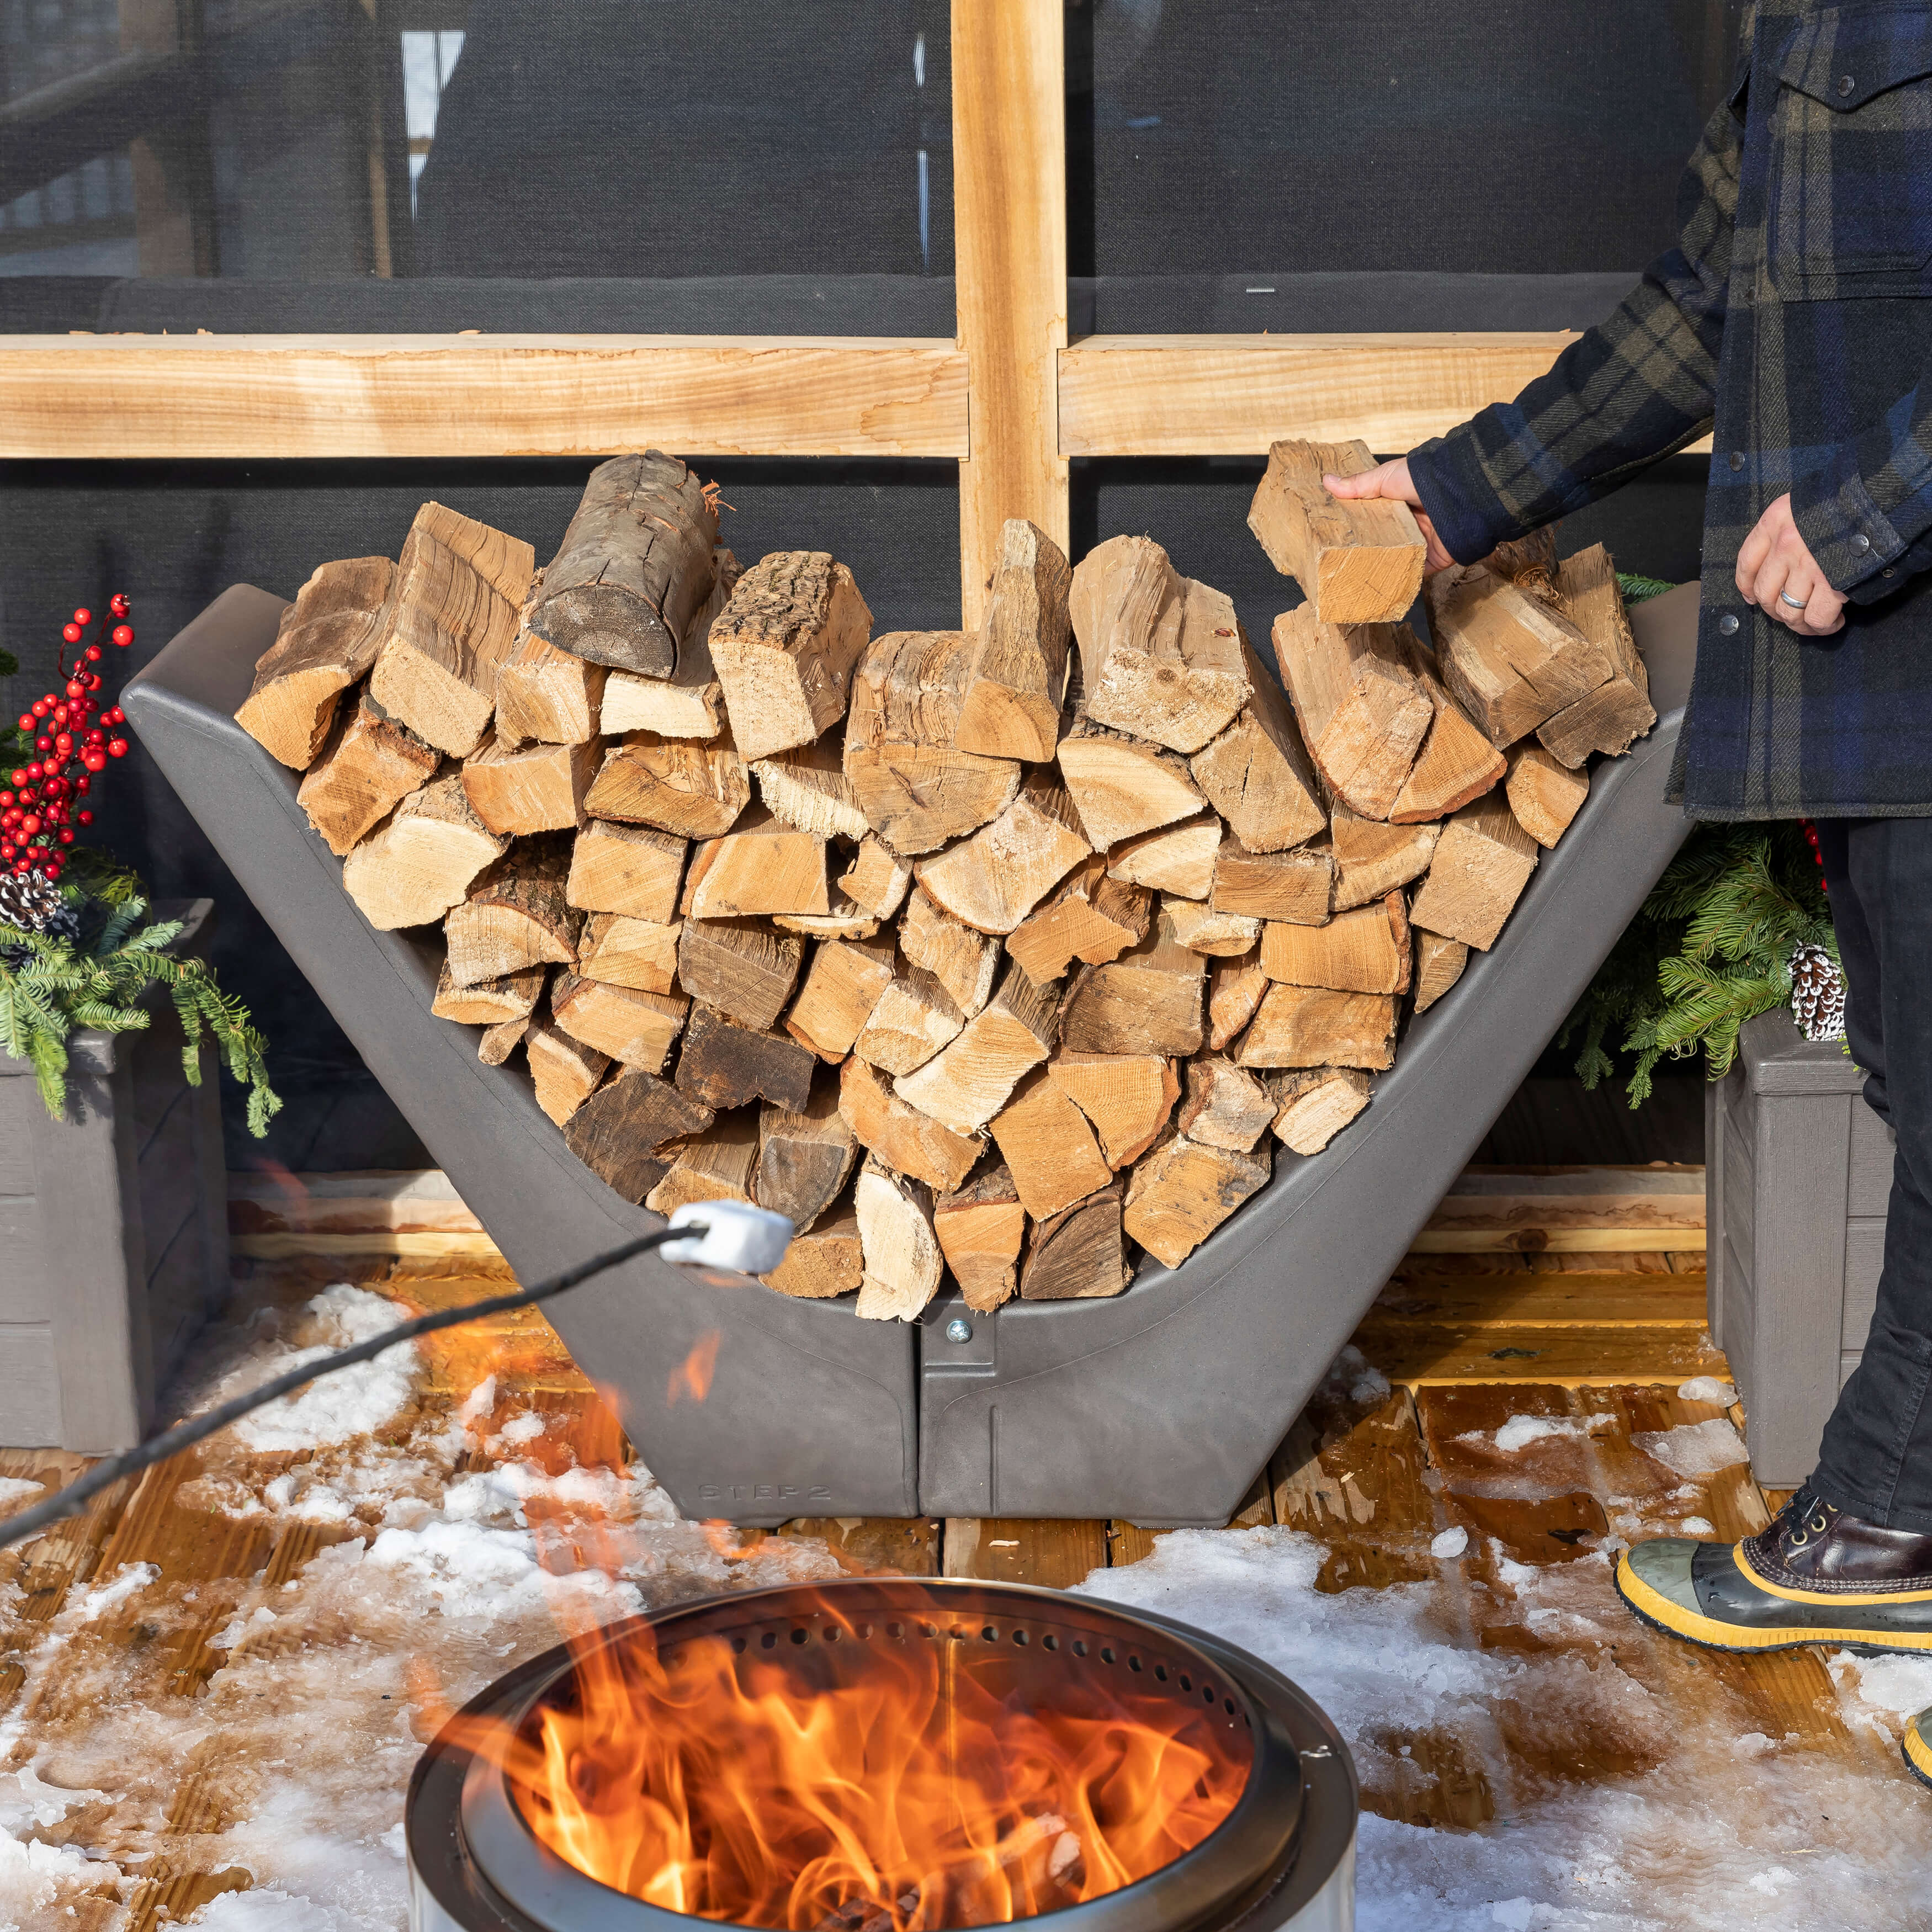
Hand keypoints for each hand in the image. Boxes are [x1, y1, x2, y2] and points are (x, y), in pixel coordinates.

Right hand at [1322, 458, 1458, 571]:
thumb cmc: (1422, 479)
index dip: (1356, 527)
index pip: (1373, 519)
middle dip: (1366, 552)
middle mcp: (1410, 525)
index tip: (1335, 537)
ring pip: (1395, 561)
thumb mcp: (1385, 477)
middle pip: (1383, 542)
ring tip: (1353, 580)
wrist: (1456, 494)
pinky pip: (1412, 576)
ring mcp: (1421, 544)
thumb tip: (1326, 481)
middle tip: (1340, 562)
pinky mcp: (1431, 561)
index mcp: (1399, 504)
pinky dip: (1399, 582)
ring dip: (1379, 569)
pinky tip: (1378, 588)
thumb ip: (1358, 484)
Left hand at [1735, 494, 1845, 635]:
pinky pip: (1817, 618)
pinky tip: (1833, 622)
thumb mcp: (1805, 504)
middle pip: (1765, 593)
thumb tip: (1774, 569)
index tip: (1752, 598)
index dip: (1747, 586)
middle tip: (1792, 613)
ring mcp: (1808, 565)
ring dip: (1800, 624)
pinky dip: (1823, 627)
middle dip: (1776, 610)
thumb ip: (1787, 527)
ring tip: (1814, 622)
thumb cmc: (1844, 502)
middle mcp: (1785, 544)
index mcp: (1775, 521)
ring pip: (1789, 611)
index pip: (1747, 563)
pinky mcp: (1832, 582)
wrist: (1882, 499)